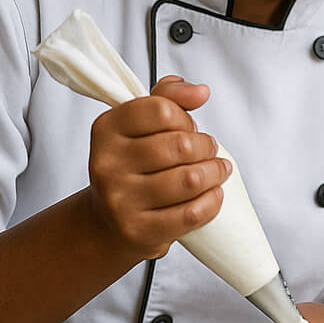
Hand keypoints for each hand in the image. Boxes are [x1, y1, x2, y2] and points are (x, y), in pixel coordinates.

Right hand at [84, 75, 231, 265]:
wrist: (108, 223)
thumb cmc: (133, 167)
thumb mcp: (140, 125)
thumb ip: (169, 97)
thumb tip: (201, 92)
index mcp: (107, 129)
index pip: (162, 110)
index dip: (185, 118)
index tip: (187, 128)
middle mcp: (107, 164)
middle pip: (181, 145)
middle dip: (206, 146)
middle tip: (207, 151)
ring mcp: (121, 200)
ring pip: (190, 179)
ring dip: (215, 172)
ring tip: (217, 170)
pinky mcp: (139, 230)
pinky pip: (191, 213)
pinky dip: (212, 201)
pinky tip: (213, 193)